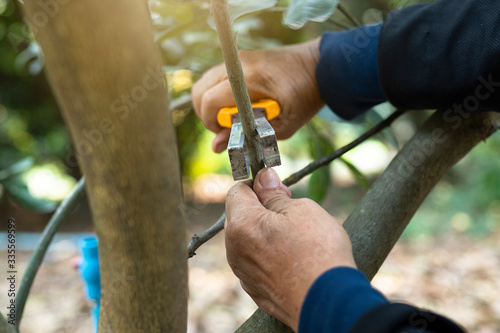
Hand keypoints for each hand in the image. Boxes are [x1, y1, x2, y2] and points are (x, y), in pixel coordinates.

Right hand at [192, 39, 323, 152]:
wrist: (320, 67)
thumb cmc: (305, 97)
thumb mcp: (282, 126)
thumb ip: (247, 136)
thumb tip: (216, 146)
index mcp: (250, 81)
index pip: (209, 101)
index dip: (210, 123)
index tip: (223, 134)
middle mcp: (239, 65)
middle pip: (200, 91)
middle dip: (205, 114)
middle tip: (224, 127)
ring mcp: (238, 59)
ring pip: (204, 83)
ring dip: (209, 103)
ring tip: (231, 116)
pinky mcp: (240, 59)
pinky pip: (215, 77)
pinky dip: (217, 92)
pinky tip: (235, 104)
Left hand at [225, 168, 355, 330]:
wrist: (328, 303)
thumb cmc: (318, 253)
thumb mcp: (301, 210)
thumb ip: (275, 194)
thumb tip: (263, 178)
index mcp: (241, 225)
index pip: (237, 191)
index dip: (258, 185)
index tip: (278, 189)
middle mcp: (234, 250)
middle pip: (241, 217)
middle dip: (262, 210)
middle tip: (293, 214)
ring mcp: (243, 273)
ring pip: (250, 241)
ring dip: (267, 234)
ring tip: (298, 240)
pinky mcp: (255, 290)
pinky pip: (258, 263)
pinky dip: (271, 256)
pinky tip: (294, 260)